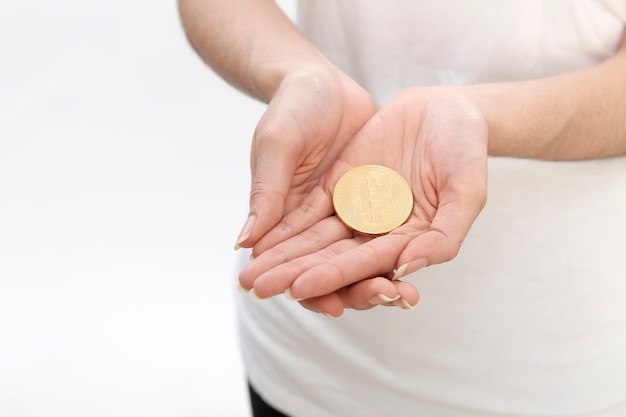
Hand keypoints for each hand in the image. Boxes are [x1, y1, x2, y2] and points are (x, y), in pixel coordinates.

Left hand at [240, 87, 488, 316]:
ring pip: (314, 240)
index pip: (366, 266)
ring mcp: (357, 211)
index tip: (300, 288)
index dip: (333, 277)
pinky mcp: (340, 187)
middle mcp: (378, 233)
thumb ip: (443, 235)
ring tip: (249, 275)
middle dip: (294, 276)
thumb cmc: (466, 149)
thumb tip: (405, 270)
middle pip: (331, 260)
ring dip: (282, 258)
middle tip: (257, 289)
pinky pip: (308, 210)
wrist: (447, 108)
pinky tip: (259, 240)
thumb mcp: (467, 190)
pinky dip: (284, 226)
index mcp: (408, 242)